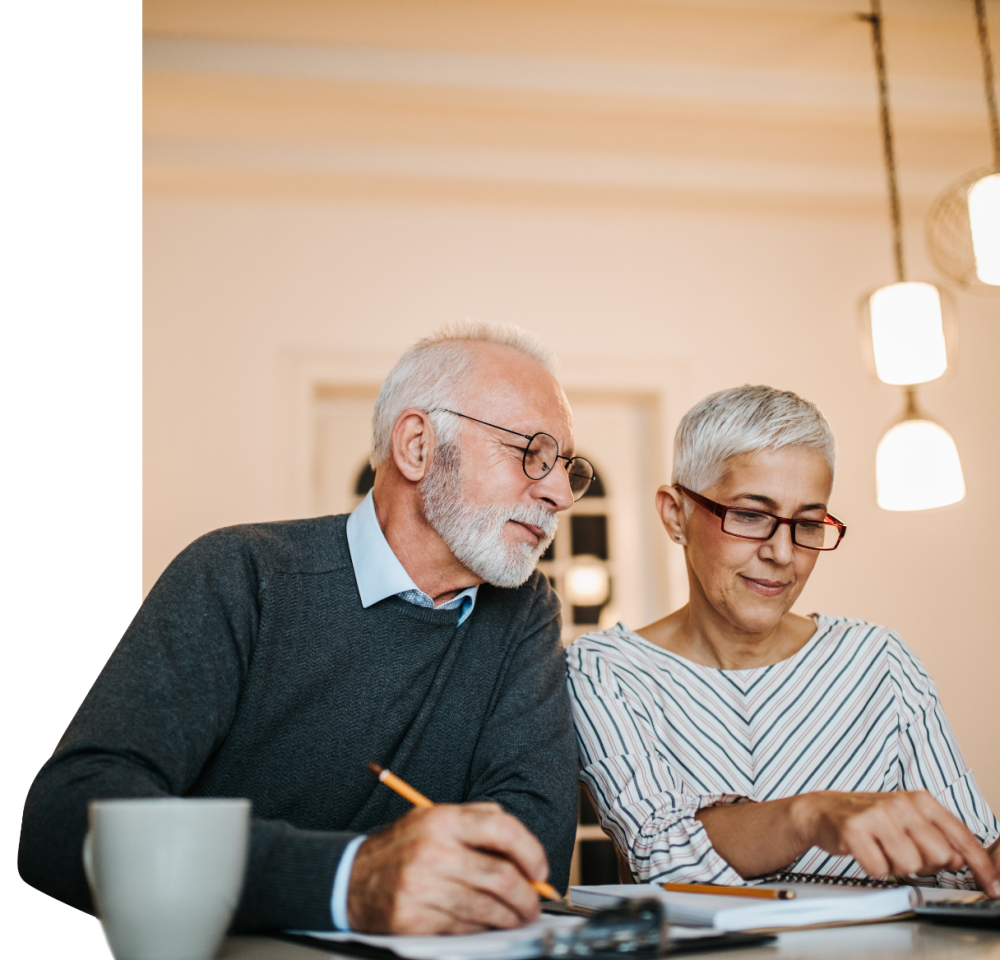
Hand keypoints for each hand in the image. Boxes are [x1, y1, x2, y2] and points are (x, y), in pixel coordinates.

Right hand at [346, 803, 549, 933]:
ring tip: (518, 916)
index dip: (530, 850)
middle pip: (500, 875)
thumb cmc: (401, 848)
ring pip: (486, 907)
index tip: (540, 870)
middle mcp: (433, 850)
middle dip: (527, 896)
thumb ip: (478, 822)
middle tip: (534, 903)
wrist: (349, 878)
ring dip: (511, 917)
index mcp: (442, 820)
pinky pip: (463, 927)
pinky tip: (486, 924)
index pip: (501, 828)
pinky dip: (482, 928)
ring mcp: (422, 886)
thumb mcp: (434, 819)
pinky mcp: (414, 918)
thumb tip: (523, 849)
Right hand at [795, 791, 999, 896]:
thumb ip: (939, 838)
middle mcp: (901, 804)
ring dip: (896, 867)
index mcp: (921, 801)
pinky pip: (879, 868)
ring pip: (911, 865)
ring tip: (882, 851)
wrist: (822, 810)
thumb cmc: (871, 820)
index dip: (981, 866)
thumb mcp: (909, 822)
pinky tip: (866, 852)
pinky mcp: (854, 829)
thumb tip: (963, 860)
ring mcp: (877, 815)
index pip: (962, 837)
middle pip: (939, 856)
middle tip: (904, 853)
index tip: (993, 887)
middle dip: (925, 865)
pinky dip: (874, 868)